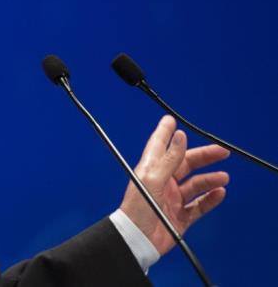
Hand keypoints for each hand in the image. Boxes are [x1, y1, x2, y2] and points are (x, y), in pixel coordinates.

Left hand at [120, 115, 229, 254]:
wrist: (137, 240)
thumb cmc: (137, 209)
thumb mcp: (152, 179)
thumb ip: (168, 158)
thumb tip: (178, 136)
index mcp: (151, 170)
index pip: (159, 146)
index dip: (165, 133)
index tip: (170, 120)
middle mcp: (162, 183)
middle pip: (185, 164)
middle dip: (203, 157)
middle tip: (221, 151)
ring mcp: (172, 199)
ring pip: (195, 185)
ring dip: (209, 179)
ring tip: (223, 177)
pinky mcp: (180, 216)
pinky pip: (199, 205)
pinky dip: (210, 199)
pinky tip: (219, 193)